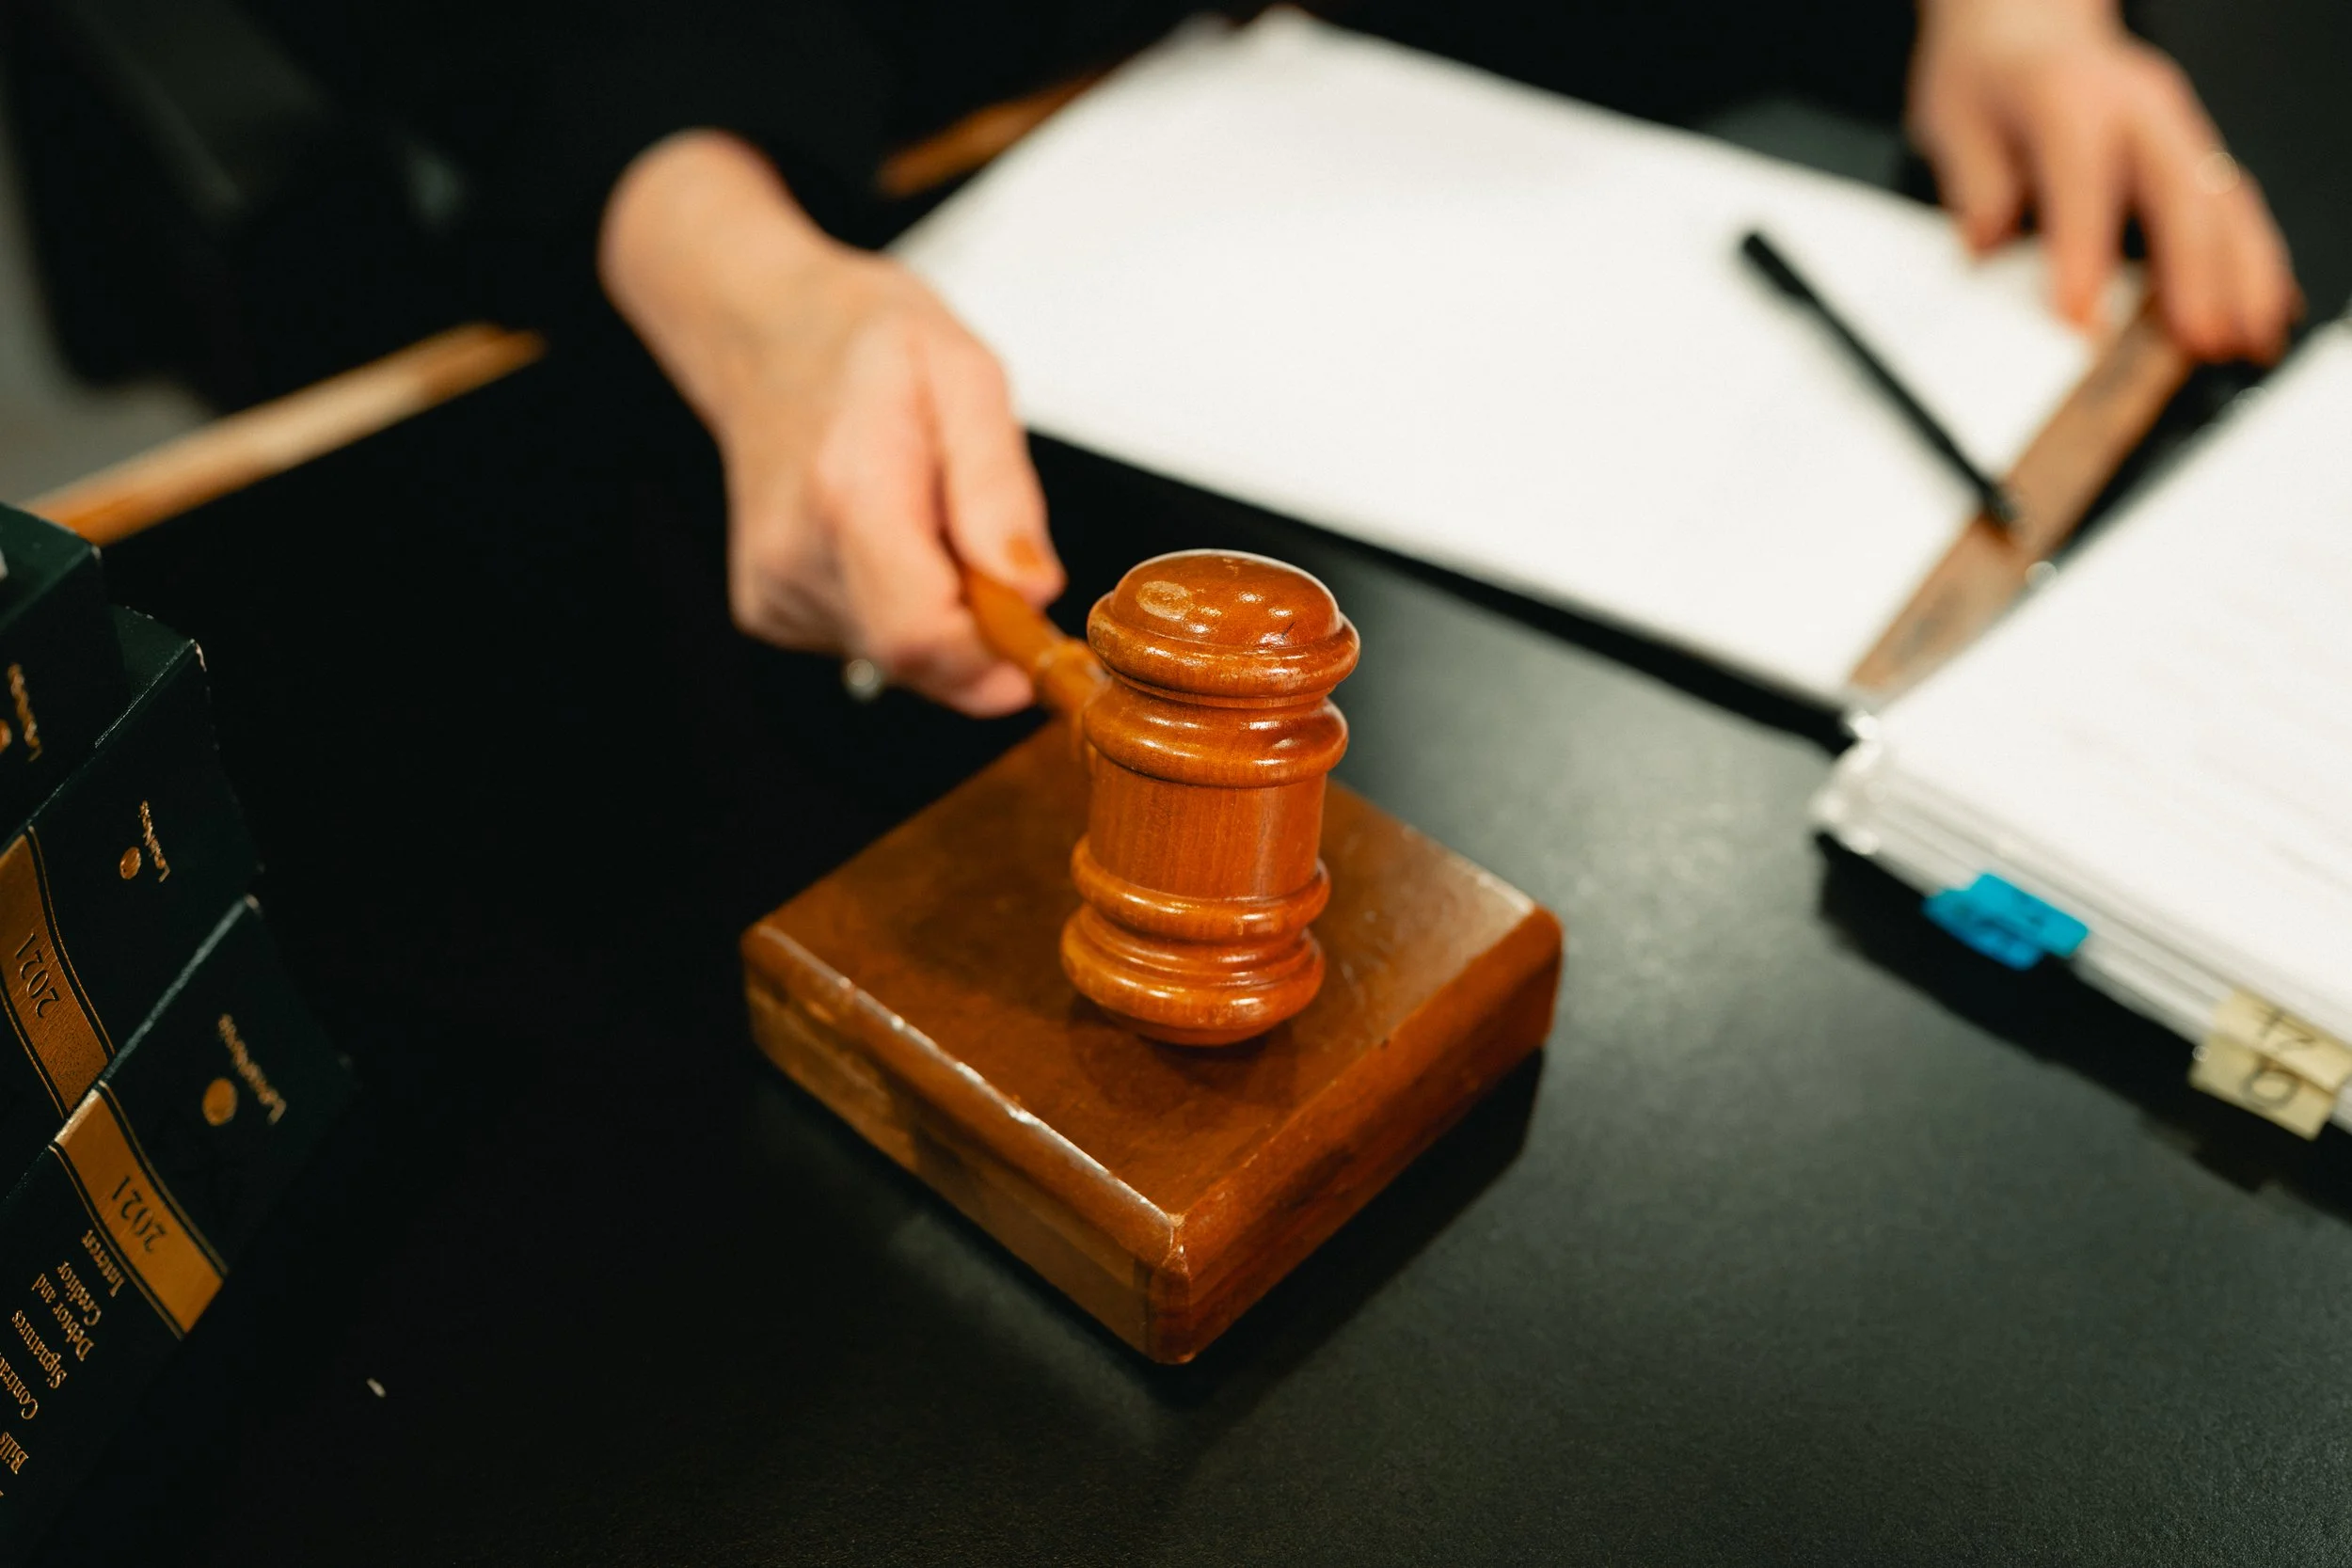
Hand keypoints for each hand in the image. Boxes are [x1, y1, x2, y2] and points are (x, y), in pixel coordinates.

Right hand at [598, 130, 1062, 715]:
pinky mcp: (766, 609)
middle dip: (980, 635)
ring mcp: (774, 587)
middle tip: (994, 555)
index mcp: (850, 491)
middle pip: (914, 656)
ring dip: (943, 616)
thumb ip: (1001, 490)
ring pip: (896, 658)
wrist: (765, 335)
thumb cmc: (869, 345)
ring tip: (931, 524)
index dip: (996, 654)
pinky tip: (892, 542)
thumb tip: (1032, 590)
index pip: (923, 632)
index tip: (1041, 630)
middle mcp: (798, 553)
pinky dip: (902, 609)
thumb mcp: (967, 376)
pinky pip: (865, 645)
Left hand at [1908, 0, 2298, 361]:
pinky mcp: (2192, 149)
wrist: (2025, 25)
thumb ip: (1973, 182)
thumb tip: (1984, 244)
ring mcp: (2174, 125)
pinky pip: (2233, 204)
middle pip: (2180, 188)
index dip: (2082, 251)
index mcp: (2068, 95)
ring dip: (2245, 272)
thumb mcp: (1953, 117)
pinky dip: (2253, 258)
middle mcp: (2137, 105)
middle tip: (2199, 337)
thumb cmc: (1992, 74)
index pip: (2082, 178)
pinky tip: (2262, 307)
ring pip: (2225, 197)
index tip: (2079, 316)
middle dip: (2196, 269)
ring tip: (2250, 336)